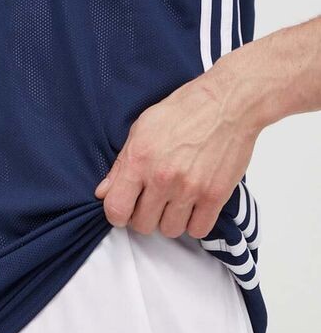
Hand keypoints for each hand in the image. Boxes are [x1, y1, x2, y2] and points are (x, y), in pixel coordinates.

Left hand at [95, 65, 258, 238]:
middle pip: (142, 225)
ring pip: (170, 230)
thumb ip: (121, 164)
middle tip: (152, 202)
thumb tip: (103, 192)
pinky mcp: (216, 195)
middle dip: (144, 216)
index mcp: (140, 160)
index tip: (124, 210)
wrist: (229, 103)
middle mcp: (163, 178)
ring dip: (169, 220)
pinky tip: (193, 206)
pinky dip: (194, 222)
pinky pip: (198, 229)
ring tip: (174, 201)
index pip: (116, 210)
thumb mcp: (142, 128)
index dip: (117, 215)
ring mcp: (190, 189)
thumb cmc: (185, 110)